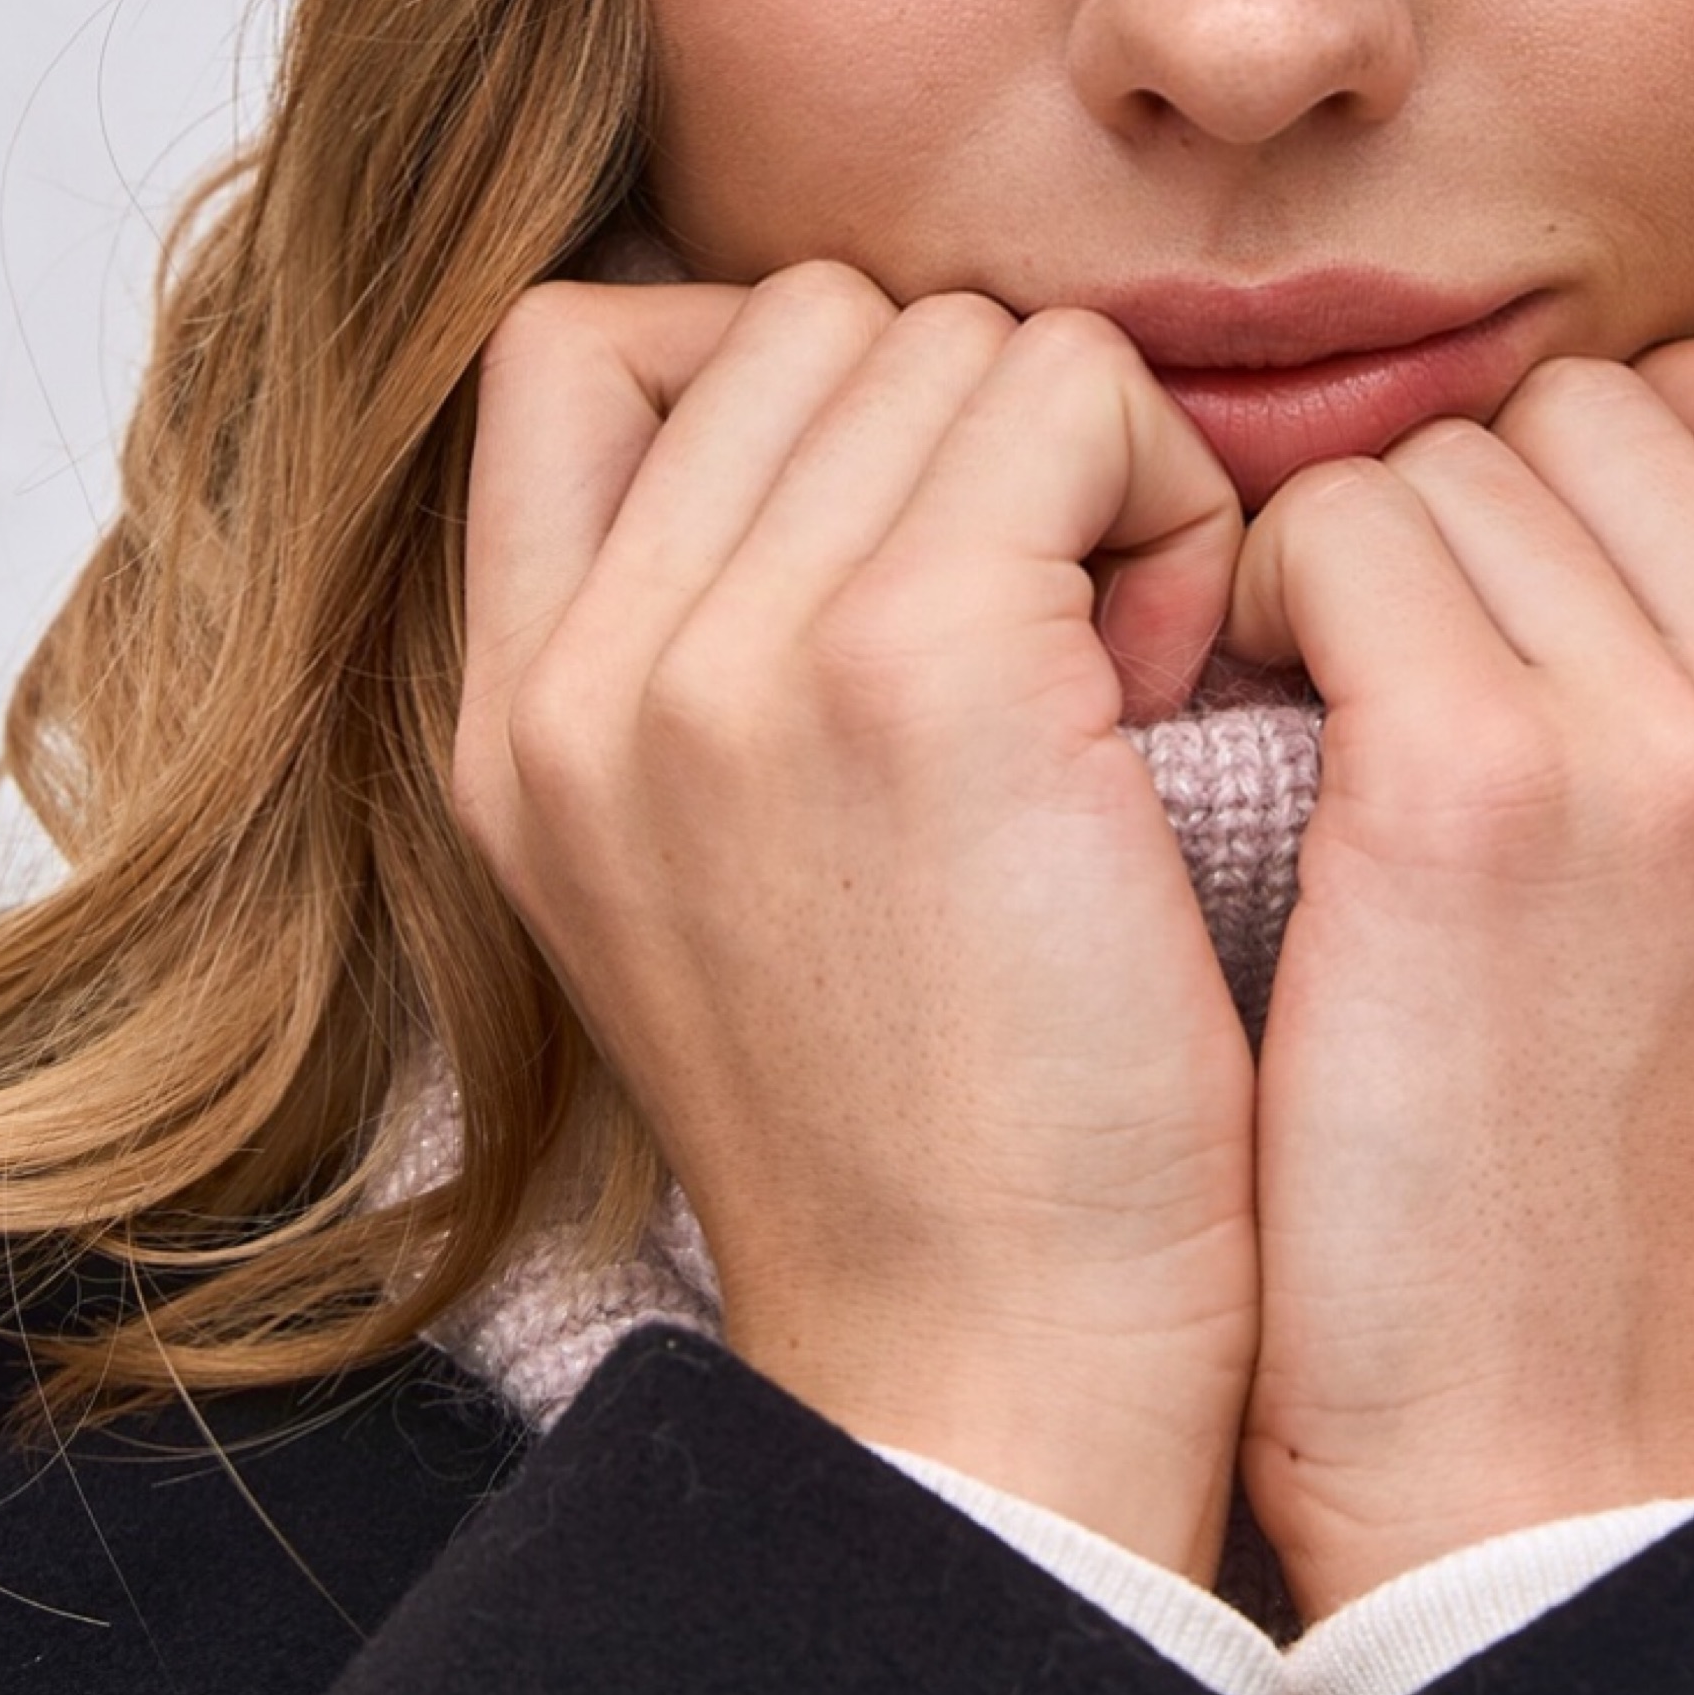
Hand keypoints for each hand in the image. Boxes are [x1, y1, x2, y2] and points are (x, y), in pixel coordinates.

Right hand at [452, 266, 1259, 1577]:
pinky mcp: (911, 659)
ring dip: (1086, 466)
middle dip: (967, 434)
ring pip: (955, 335)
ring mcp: (722, 658)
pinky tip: (1180, 683)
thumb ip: (724, 645)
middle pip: (805, 317)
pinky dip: (1174, 498)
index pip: (583, 342)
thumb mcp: (736, 873)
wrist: (1002, 1378)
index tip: (921, 546)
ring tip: (1122, 686)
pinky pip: (1077, 390)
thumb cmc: (947, 1136)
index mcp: (513, 717)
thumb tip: (869, 408)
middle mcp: (582, 672)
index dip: (789, 385)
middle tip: (1059, 649)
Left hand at [1226, 332, 1693, 1619]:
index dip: (1684, 414)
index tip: (1559, 541)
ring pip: (1458, 462)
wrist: (1540, 1485)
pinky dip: (1263, 595)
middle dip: (1481, 499)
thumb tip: (1644, 521)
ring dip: (1355, 557)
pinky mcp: (1473, 799)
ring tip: (1315, 716)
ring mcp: (1669, 762)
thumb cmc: (1617, 1237)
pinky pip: (1339, 538)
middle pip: (1621, 411)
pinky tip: (1238, 717)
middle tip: (1394, 654)